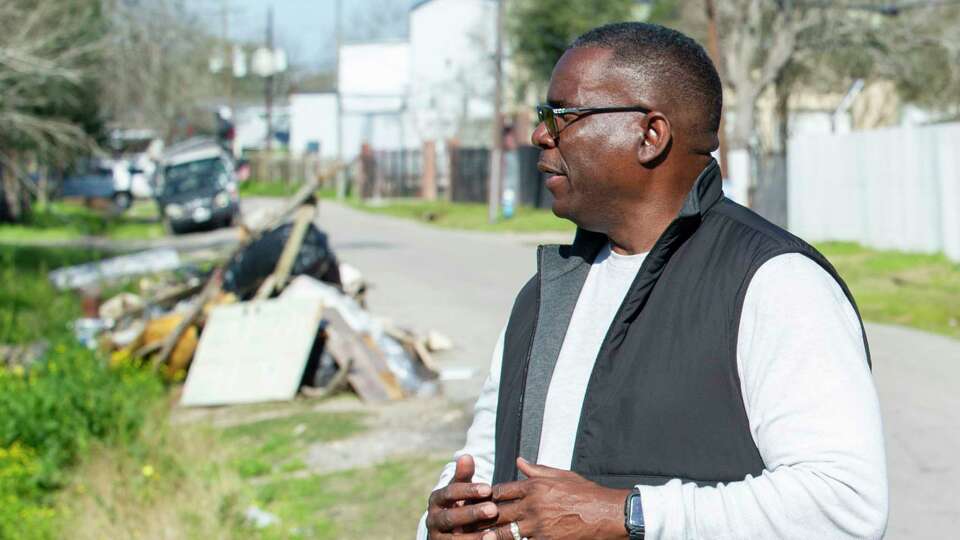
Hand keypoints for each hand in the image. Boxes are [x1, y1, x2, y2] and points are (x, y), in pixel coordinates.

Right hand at [426, 454, 499, 538]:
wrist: (449, 530)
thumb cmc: (459, 504)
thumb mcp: (461, 489)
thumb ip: (464, 475)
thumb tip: (466, 455)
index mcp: (436, 500)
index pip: (450, 493)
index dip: (468, 491)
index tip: (488, 488)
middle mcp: (433, 519)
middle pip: (451, 517)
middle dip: (472, 514)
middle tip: (493, 509)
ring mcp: (437, 537)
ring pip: (454, 539)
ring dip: (473, 537)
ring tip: (492, 534)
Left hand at [486, 458, 628, 539]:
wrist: (608, 514)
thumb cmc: (586, 493)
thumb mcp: (561, 475)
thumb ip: (536, 470)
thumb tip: (519, 460)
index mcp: (535, 485)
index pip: (501, 490)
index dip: (487, 496)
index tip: (478, 501)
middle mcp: (533, 504)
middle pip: (498, 511)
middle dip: (484, 517)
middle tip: (470, 521)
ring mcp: (538, 524)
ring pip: (505, 531)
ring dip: (492, 534)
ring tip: (480, 538)